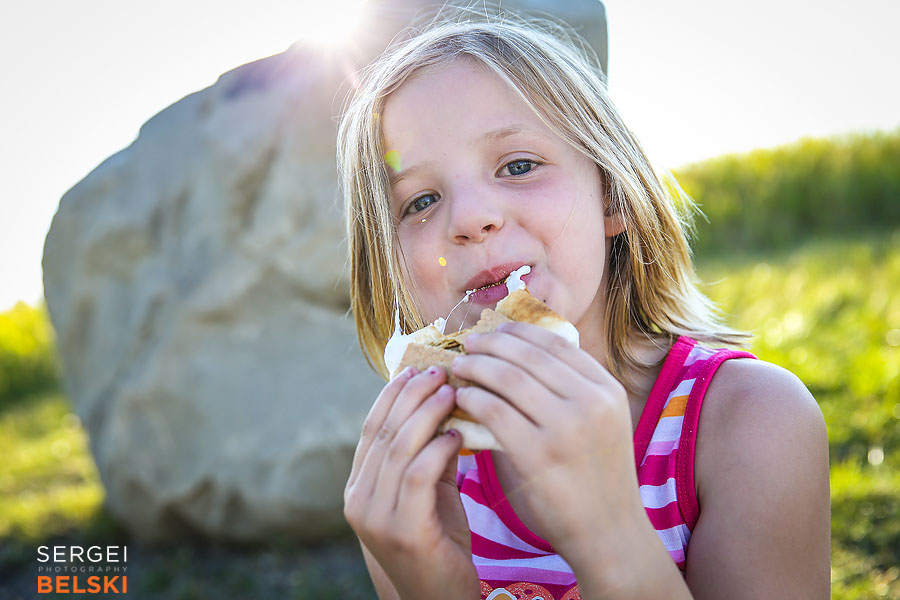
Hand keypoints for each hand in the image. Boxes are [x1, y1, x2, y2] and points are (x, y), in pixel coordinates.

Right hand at [344, 366, 479, 598]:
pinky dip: (437, 449)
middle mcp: (358, 500)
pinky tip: (457, 433)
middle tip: (439, 371)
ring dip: (427, 415)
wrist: (437, 599)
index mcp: (359, 488)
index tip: (417, 368)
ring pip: (399, 449)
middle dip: (412, 396)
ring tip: (452, 392)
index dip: (392, 395)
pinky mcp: (403, 531)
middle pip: (383, 433)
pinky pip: (418, 477)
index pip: (370, 429)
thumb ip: (428, 454)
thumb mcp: (428, 491)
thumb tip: (444, 405)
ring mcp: (376, 517)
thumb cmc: (438, 542)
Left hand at [451, 322, 648, 564]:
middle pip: (528, 356)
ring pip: (507, 378)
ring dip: (476, 367)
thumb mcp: (602, 423)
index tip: (496, 330)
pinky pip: (494, 411)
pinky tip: (461, 399)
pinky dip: (472, 398)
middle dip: (491, 344)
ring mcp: (566, 428)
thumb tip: (523, 354)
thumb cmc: (597, 478)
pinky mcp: (538, 454)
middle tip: (467, 344)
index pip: (556, 344)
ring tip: (458, 367)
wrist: (609, 534)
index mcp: (607, 390)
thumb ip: (573, 390)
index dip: (520, 332)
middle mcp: (591, 403)